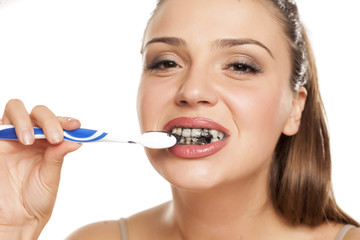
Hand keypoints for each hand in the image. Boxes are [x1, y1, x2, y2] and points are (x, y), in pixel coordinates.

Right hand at [0, 99, 80, 238]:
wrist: (15, 218)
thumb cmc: (36, 198)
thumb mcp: (50, 176)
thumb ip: (58, 156)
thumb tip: (75, 140)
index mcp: (48, 143)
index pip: (57, 122)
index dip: (66, 120)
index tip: (76, 126)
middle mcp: (31, 136)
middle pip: (38, 113)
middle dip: (49, 120)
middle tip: (55, 138)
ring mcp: (11, 138)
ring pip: (16, 110)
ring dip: (25, 121)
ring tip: (30, 140)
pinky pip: (0, 125)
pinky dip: (11, 125)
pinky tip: (20, 139)